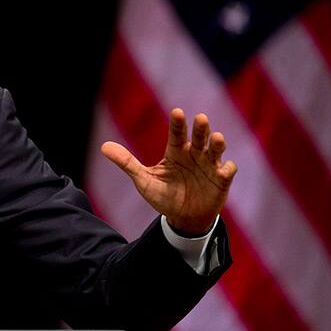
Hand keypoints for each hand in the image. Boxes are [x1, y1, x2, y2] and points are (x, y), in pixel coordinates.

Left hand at [100, 108, 236, 235]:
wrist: (183, 218)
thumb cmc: (163, 196)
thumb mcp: (143, 180)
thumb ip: (126, 162)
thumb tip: (103, 147)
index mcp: (175, 151)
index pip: (176, 133)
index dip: (177, 123)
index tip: (177, 112)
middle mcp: (194, 154)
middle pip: (198, 137)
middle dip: (200, 128)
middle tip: (201, 118)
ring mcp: (209, 166)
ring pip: (215, 149)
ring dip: (217, 143)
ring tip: (216, 137)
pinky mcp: (221, 180)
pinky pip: (227, 170)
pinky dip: (227, 168)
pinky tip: (224, 168)